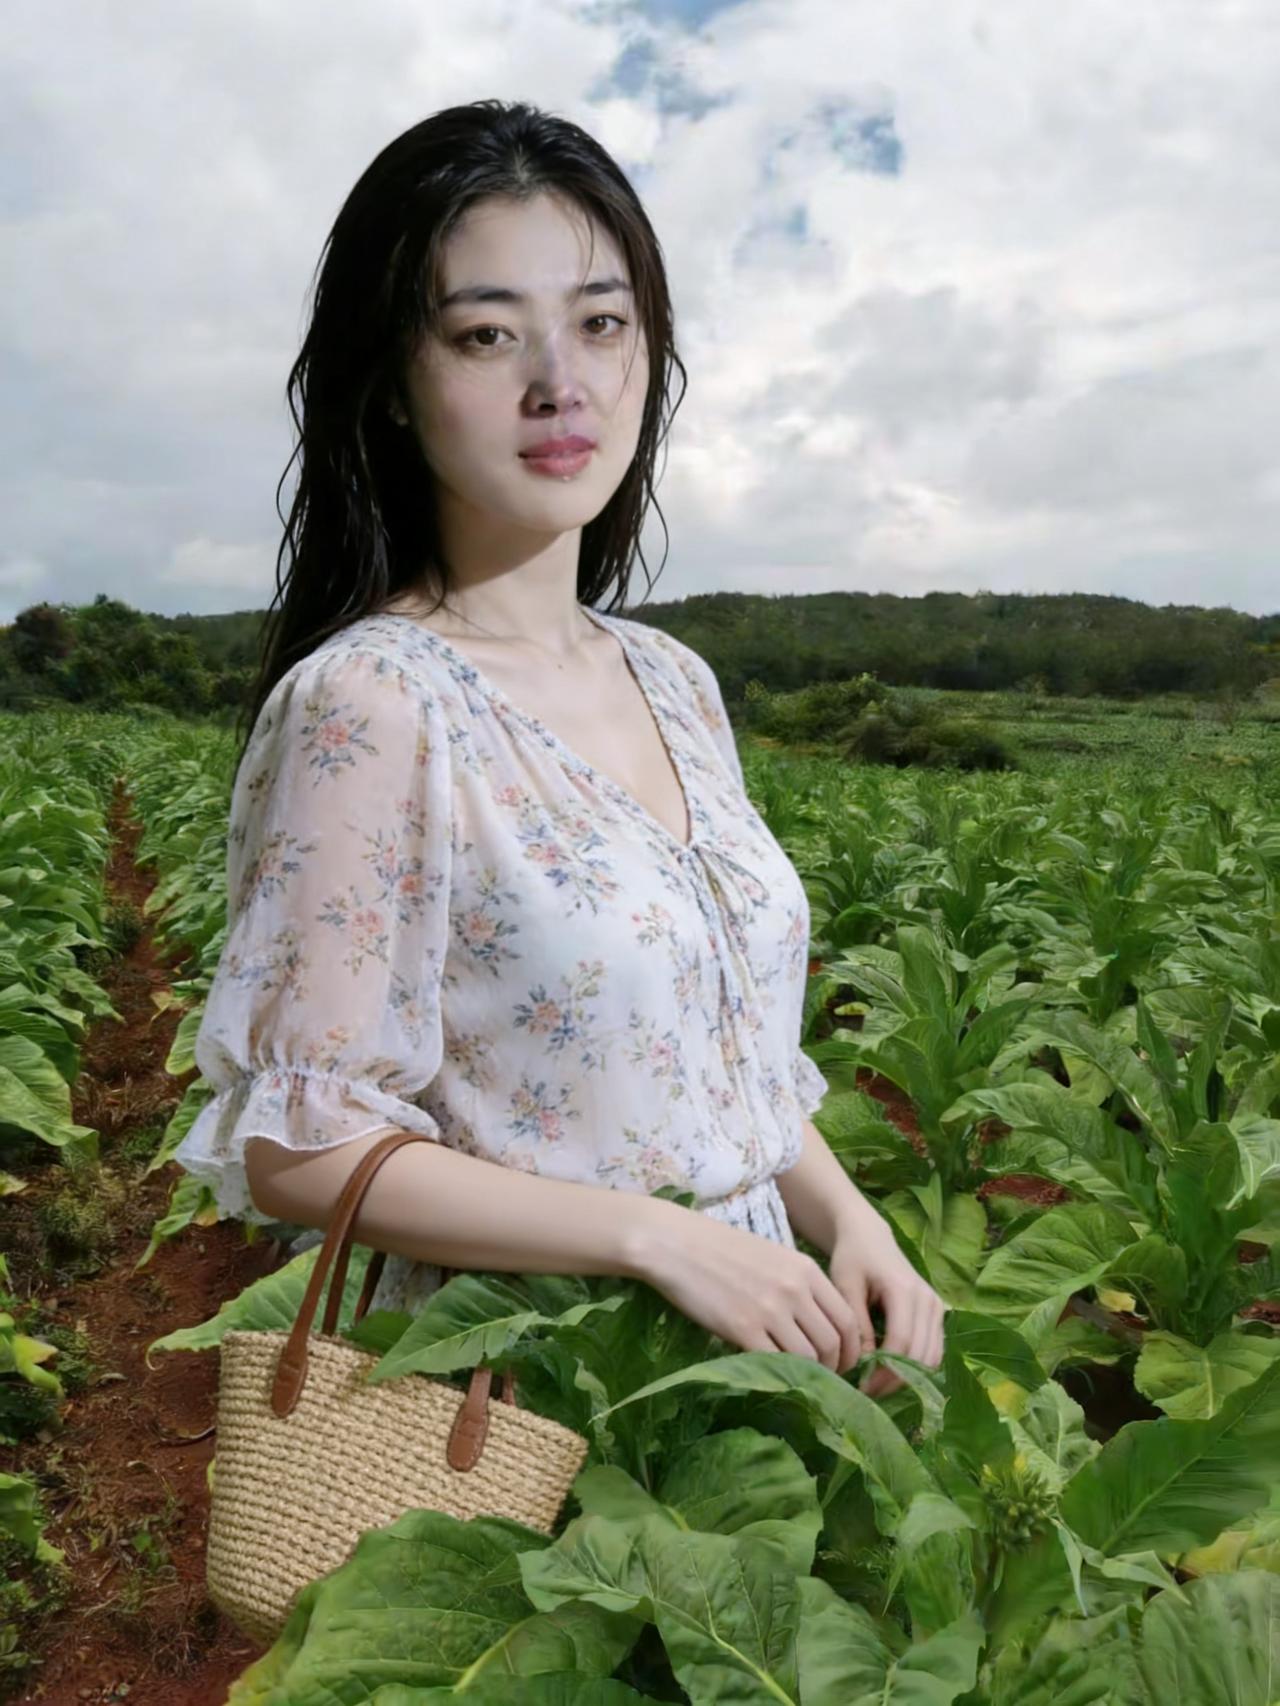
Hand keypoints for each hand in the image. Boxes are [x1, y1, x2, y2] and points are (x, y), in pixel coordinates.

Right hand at [636, 1201, 866, 1374]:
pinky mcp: (742, 1328)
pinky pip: (774, 1364)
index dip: (851, 1349)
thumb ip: (797, 1286)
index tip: (842, 1363)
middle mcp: (795, 1290)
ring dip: (808, 1376)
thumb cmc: (719, 1248)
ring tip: (797, 1381)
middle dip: (834, 1368)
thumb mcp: (771, 1257)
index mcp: (806, 1270)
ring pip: (809, 1359)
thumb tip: (812, 1326)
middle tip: (823, 1380)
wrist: (675, 1244)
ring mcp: (770, 1310)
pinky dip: (778, 1376)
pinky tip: (770, 1377)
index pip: (847, 1319)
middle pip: (834, 1343)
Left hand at [828, 1219, 946, 1398]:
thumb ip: (856, 1324)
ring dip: (908, 1378)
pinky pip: (935, 1350)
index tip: (862, 1387)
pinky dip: (918, 1367)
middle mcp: (927, 1299)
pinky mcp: (937, 1313)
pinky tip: (893, 1374)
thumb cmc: (852, 1259)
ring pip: (932, 1357)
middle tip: (868, 1393)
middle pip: (920, 1354)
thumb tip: (865, 1364)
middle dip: (895, 1379)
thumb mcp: (845, 1287)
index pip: (901, 1341)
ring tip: (879, 1386)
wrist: (870, 1237)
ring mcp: (936, 1307)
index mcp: (904, 1290)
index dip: (883, 1370)